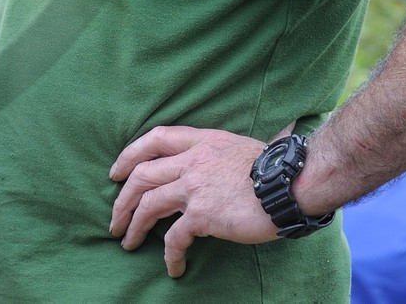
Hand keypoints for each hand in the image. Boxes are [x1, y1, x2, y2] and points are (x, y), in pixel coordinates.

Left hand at [108, 125, 280, 277]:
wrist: (291, 184)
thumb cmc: (273, 168)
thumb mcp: (237, 146)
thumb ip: (216, 152)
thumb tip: (214, 159)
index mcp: (200, 142)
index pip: (154, 139)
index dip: (130, 155)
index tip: (116, 173)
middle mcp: (191, 161)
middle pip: (141, 176)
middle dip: (122, 199)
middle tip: (115, 219)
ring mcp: (194, 187)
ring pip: (148, 205)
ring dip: (134, 226)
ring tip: (127, 242)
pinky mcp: (202, 214)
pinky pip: (174, 237)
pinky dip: (169, 254)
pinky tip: (172, 267)